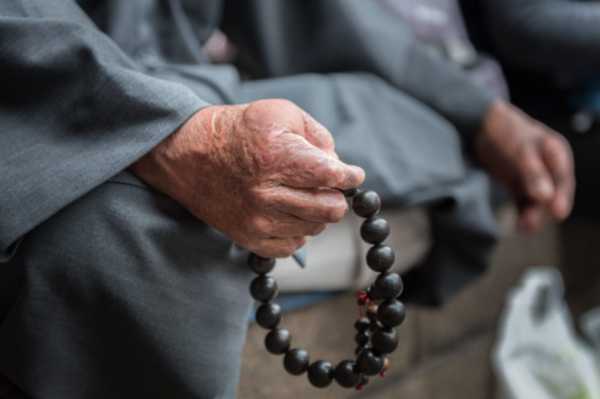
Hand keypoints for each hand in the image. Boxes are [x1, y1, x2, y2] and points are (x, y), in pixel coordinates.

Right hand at [130, 99, 364, 257]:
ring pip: (315, 228)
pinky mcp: (249, 238)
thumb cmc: (237, 131)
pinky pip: (293, 245)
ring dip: (316, 211)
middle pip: (330, 209)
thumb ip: (318, 135)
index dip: (350, 176)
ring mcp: (258, 220)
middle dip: (336, 196)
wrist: (189, 155)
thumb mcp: (280, 112)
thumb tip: (339, 164)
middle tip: (327, 185)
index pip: (333, 176)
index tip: (353, 175)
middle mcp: (267, 193)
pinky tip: (288, 212)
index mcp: (277, 157)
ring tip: (300, 193)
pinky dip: (298, 230)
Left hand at [474, 100, 574, 231]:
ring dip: (532, 215)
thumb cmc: (507, 131)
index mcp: (556, 154)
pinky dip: (522, 214)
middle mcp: (549, 169)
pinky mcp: (520, 186)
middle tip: (529, 224)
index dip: (562, 197)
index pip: (563, 178)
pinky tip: (518, 225)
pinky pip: (524, 203)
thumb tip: (545, 197)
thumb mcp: (521, 148)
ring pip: (538, 202)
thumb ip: (533, 172)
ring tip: (522, 227)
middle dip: (542, 211)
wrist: (483, 127)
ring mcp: (535, 179)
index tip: (558, 213)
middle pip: (552, 195)